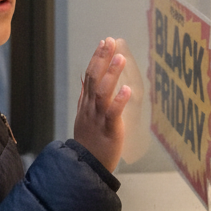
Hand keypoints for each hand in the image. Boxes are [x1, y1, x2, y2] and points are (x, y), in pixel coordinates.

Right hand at [73, 38, 129, 172]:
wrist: (85, 168)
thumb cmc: (88, 142)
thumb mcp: (83, 117)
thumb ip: (84, 98)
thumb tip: (84, 79)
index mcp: (86, 104)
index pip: (89, 75)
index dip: (96, 58)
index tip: (104, 42)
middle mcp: (90, 108)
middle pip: (93, 79)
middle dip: (102, 59)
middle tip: (110, 42)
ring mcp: (98, 118)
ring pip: (102, 92)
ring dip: (111, 74)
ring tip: (119, 58)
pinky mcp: (109, 130)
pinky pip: (113, 113)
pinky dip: (119, 101)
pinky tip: (127, 89)